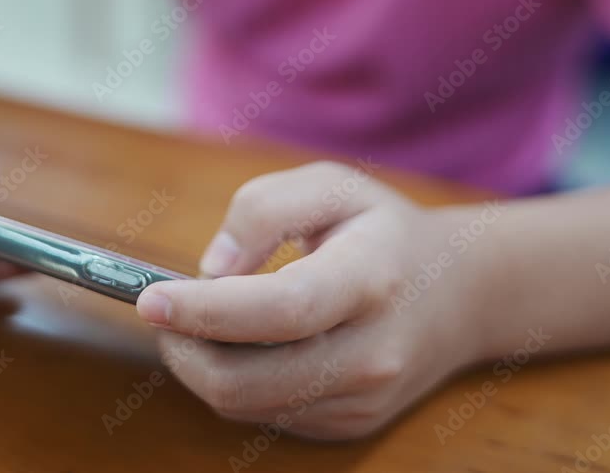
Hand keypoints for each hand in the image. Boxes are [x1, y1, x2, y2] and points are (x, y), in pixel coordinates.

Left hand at [135, 162, 492, 439]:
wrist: (459, 296)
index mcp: (370, 279)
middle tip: (163, 311)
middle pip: (247, 381)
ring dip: (202, 366)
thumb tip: (212, 270)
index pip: (280, 311)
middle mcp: (372, 353)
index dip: (207, 310)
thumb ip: (265, 209)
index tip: (151, 299)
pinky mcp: (349, 425)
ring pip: (245, 405)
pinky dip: (234, 382)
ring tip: (199, 321)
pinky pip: (264, 414)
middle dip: (184, 349)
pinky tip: (241, 345)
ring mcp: (361, 399)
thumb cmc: (382, 231)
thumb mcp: (332, 186)